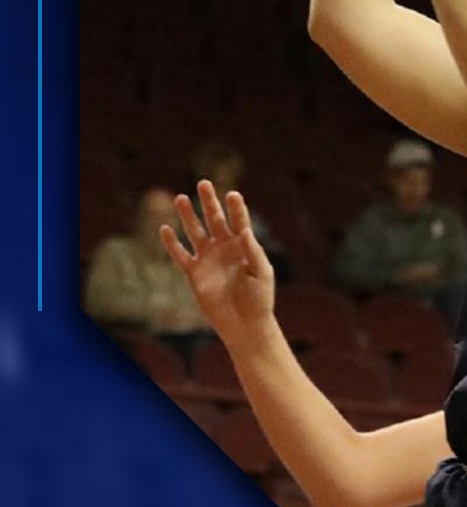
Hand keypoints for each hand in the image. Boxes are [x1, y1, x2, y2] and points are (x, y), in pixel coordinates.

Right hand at [160, 181, 275, 350]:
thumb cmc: (260, 299)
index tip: (232, 193)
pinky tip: (164, 229)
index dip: (235, 207)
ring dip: (188, 216)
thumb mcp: (262, 273)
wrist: (244, 324)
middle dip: (209, 202)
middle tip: (203, 183)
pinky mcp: (194, 274)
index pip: (239, 221)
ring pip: (195, 233)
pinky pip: (181, 255)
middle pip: (215, 220)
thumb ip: (254, 252)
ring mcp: (208, 259)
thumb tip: (245, 231)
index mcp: (245, 246)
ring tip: (180, 198)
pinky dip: (172, 244)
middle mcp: (225, 248)